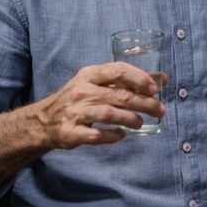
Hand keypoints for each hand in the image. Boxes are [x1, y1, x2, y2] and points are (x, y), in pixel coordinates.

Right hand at [35, 62, 164, 149]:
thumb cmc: (78, 99)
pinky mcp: (70, 132)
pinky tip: (121, 135)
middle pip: (120, 95)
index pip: (118, 70)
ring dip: (131, 119)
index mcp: (89, 75)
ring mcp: (75, 112)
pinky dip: (113, 136)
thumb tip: (162, 79)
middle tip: (160, 110)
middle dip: (145, 103)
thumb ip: (126, 81)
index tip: (155, 89)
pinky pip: (97, 135)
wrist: (44, 121)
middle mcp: (81, 91)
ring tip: (140, 123)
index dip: (140, 79)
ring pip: (110, 114)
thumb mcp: (96, 83)